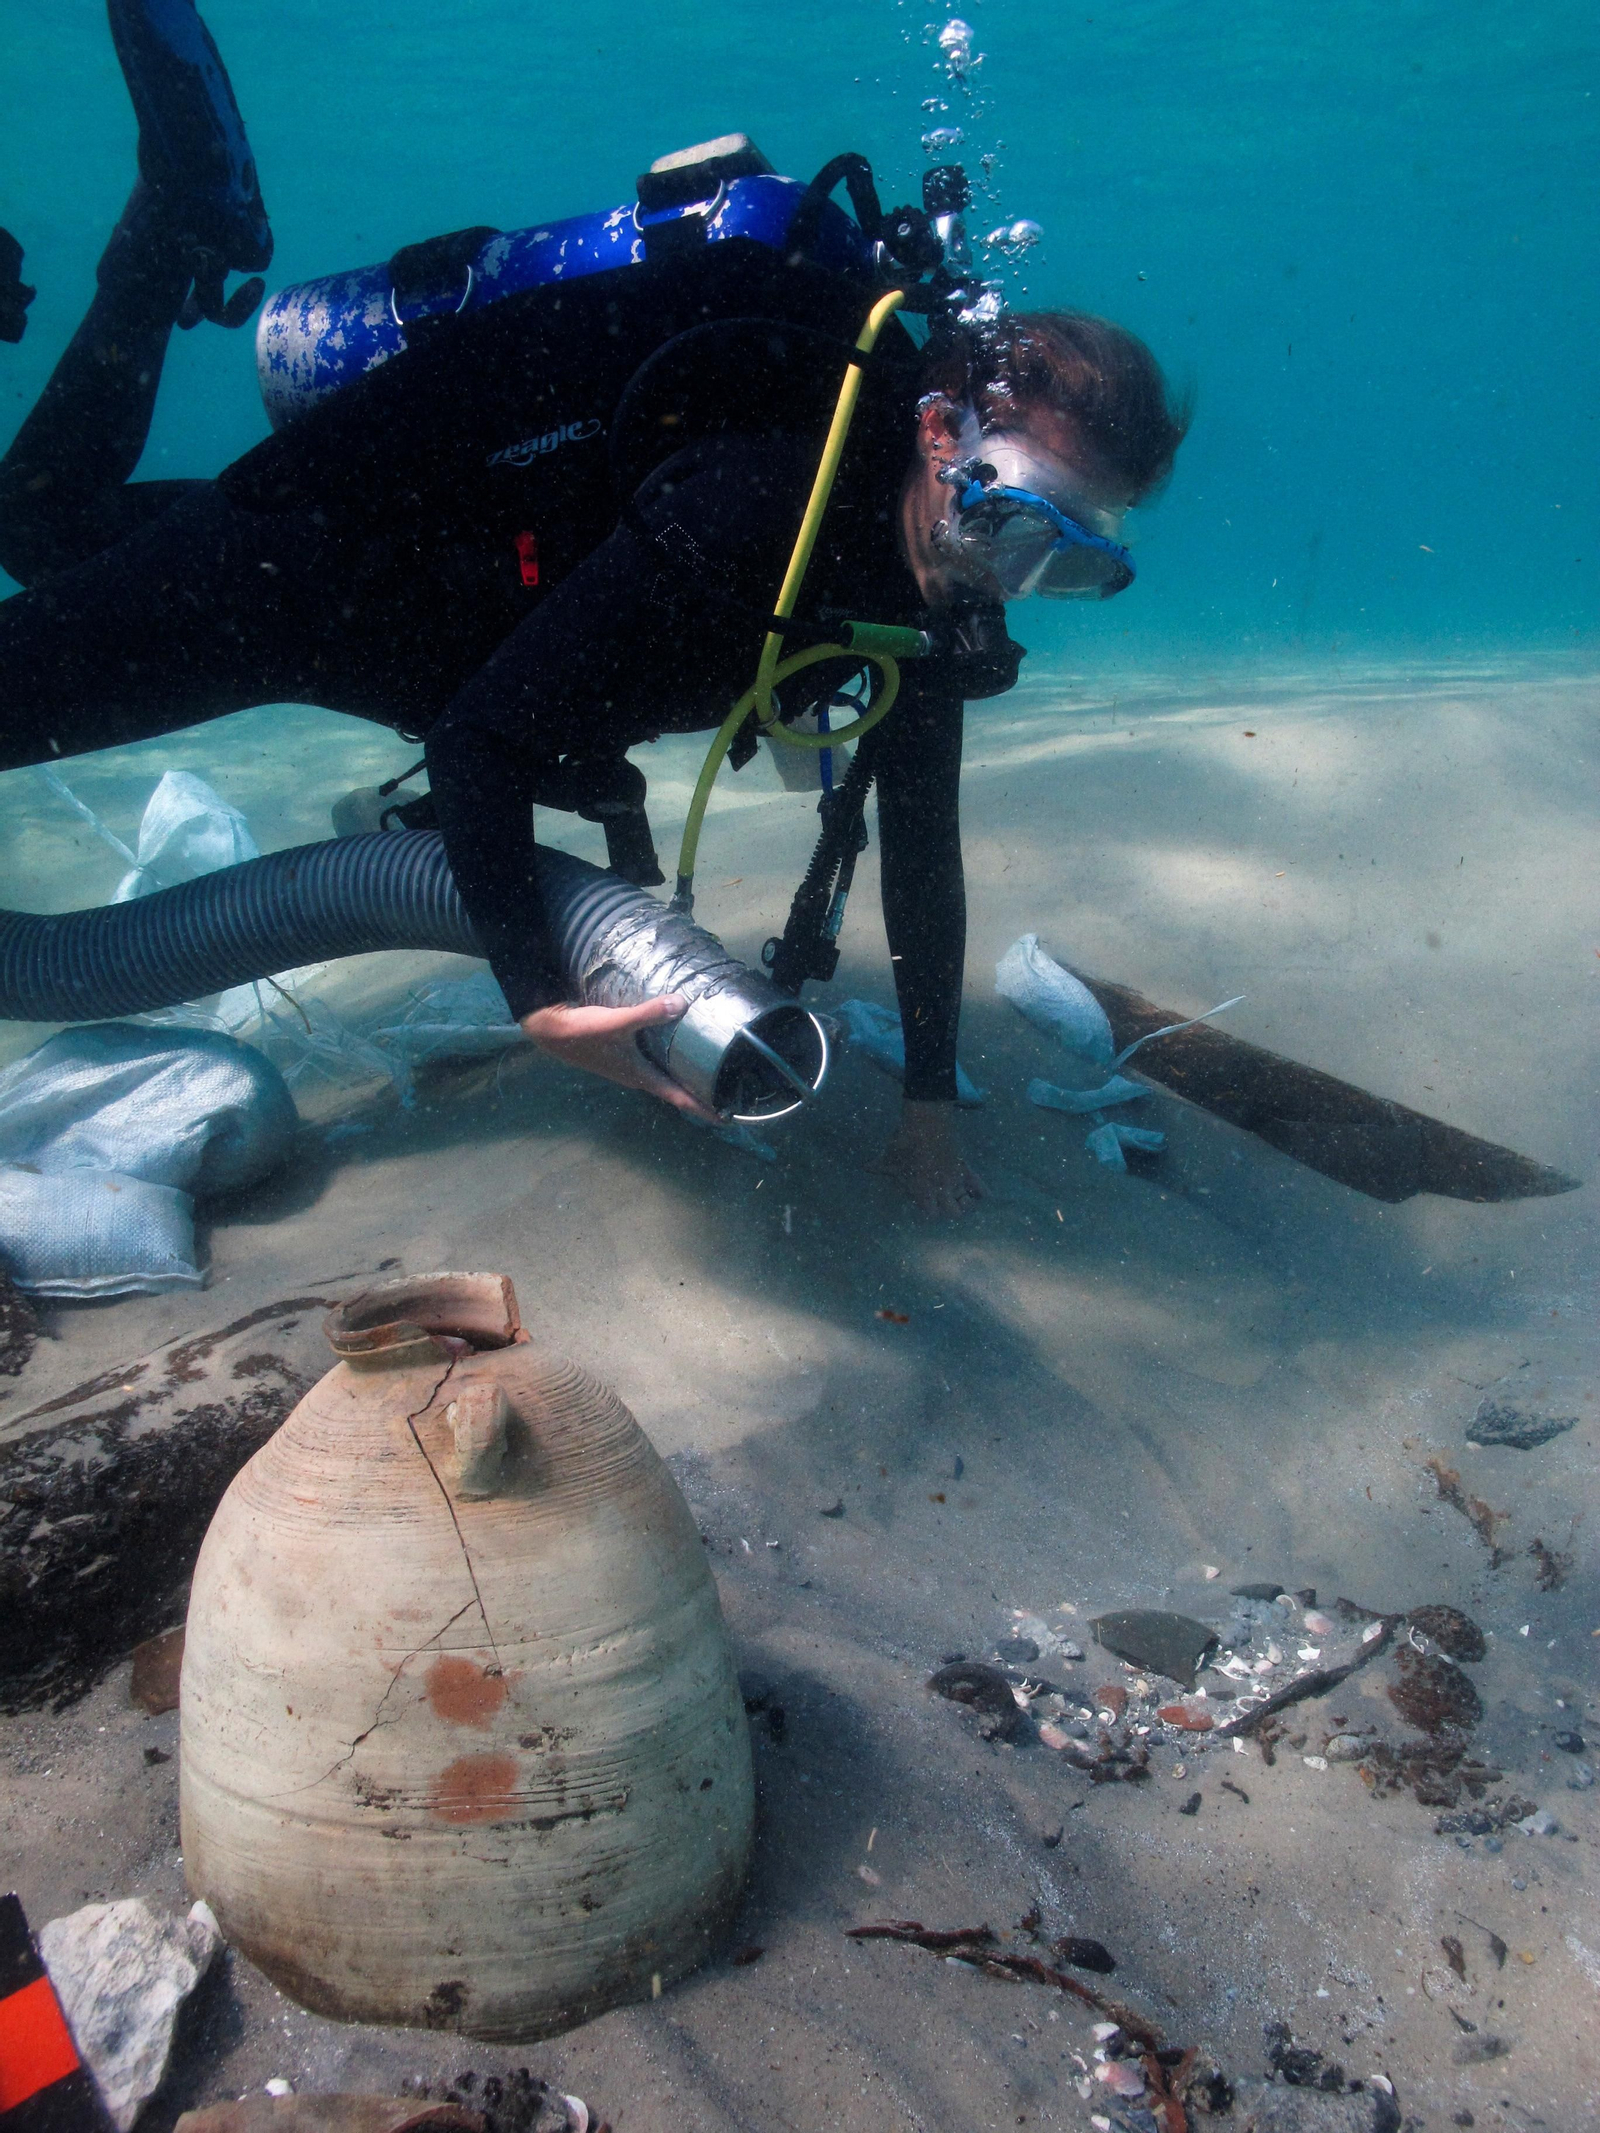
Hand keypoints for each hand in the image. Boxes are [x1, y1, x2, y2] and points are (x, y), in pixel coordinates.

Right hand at [519, 994, 719, 1121]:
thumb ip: (648, 1014)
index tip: (725, 1118)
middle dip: (697, 1091)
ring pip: (662, 1074)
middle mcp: (636, 1076)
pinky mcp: (620, 1055)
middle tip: (724, 1090)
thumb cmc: (583, 1033)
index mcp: (640, 1076)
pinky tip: (672, 1044)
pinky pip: (651, 1060)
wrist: (551, 1032)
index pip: (677, 1097)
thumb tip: (681, 1004)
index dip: (702, 1108)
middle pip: (673, 1088)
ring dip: (681, 1074)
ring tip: (705, 1068)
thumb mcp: (617, 1022)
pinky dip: (666, 1058)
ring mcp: (627, 1066)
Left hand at [871, 1098, 986, 1217]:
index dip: (928, 1212)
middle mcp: (942, 1188)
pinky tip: (983, 1196)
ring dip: (965, 1203)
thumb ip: (879, 1166)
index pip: (930, 1214)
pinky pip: (979, 1184)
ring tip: (960, 1199)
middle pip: (954, 1213)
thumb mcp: (890, 1156)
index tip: (925, 1205)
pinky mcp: (965, 1166)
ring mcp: (955, 1178)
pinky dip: (982, 1191)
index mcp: (922, 1189)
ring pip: (968, 1203)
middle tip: (943, 1202)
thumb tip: (865, 1167)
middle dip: (949, 1210)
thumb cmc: (904, 1141)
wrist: (925, 1121)